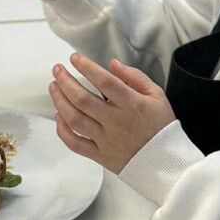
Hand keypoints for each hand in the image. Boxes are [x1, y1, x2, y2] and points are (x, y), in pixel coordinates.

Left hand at [49, 52, 175, 172]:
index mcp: (131, 104)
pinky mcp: (100, 156)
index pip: (104, 82)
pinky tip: (58, 116)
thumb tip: (112, 64)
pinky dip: (63, 131)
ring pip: (75, 119)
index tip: (74, 57)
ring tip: (54, 87)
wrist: (165, 162)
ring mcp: (106, 140)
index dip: (87, 67)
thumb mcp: (157, 95)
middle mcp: (115, 121)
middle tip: (57, 69)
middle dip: (66, 81)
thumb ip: (135, 77)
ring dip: (60, 101)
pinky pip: (75, 144)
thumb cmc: (160, 126)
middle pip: (83, 99)